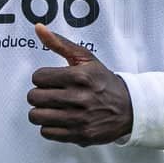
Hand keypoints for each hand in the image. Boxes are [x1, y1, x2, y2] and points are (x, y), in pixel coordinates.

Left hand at [26, 24, 132, 145]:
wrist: (129, 108)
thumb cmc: (103, 81)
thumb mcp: (85, 58)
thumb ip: (59, 43)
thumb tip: (38, 28)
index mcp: (79, 76)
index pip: (37, 77)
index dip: (42, 78)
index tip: (51, 81)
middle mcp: (79, 97)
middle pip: (34, 97)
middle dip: (39, 95)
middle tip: (50, 94)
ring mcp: (80, 118)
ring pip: (37, 116)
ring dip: (41, 112)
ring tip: (53, 108)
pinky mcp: (80, 135)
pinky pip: (47, 133)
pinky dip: (49, 127)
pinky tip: (60, 120)